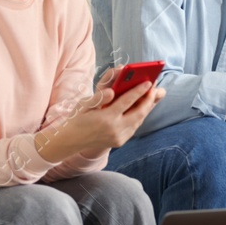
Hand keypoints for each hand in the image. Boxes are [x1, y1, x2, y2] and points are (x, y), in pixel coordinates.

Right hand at [38, 73, 162, 161]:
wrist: (71, 140)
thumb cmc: (78, 118)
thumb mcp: (84, 105)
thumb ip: (99, 97)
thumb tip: (111, 91)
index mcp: (106, 118)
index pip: (127, 101)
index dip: (139, 91)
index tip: (149, 82)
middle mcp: (115, 129)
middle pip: (139, 113)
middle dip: (148, 100)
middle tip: (154, 88)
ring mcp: (118, 137)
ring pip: (138, 121)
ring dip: (146, 108)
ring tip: (150, 96)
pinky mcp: (120, 142)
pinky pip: (134, 128)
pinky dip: (139, 117)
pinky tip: (141, 108)